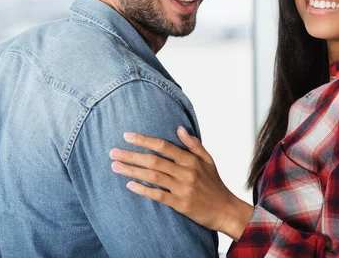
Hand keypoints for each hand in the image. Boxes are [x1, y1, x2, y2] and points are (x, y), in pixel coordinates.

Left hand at [109, 126, 253, 240]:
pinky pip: (159, 196)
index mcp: (191, 159)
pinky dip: (144, 190)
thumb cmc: (214, 184)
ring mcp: (183, 188)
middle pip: (154, 160)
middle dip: (132, 155)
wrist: (225, 210)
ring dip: (132, 171)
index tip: (127, 136)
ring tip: (115, 167)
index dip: (144, 140)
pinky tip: (130, 185)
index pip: (164, 146)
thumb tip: (179, 128)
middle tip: (113, 152)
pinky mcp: (181, 204)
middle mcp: (186, 172)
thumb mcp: (208, 160)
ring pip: (153, 177)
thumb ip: (193, 144)